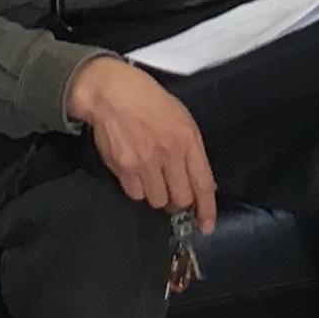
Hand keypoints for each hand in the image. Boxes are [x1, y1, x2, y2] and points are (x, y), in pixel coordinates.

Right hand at [67, 54, 217, 232]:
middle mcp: (170, 153)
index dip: (206, 209)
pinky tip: (136, 173)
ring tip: (152, 178)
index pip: (203, 183)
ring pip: (157, 201)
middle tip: (173, 193)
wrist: (112, 93)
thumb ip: (191, 150)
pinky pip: (136, 194)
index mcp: (188, 139)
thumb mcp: (181, 119)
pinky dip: (138, 189)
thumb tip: (199, 182)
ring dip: (157, 195)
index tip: (206, 224)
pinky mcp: (124, 168)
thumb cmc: (148, 101)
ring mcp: (146, 162)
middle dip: (178, 202)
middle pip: (180, 198)